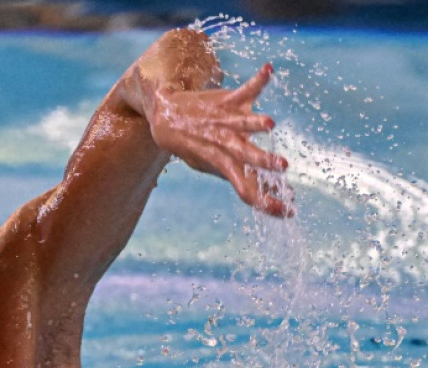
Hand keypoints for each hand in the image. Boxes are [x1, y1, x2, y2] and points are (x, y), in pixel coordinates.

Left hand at [148, 63, 292, 216]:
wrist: (165, 117)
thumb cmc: (194, 145)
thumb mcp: (211, 167)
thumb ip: (236, 175)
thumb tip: (264, 191)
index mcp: (223, 164)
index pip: (246, 188)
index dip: (266, 202)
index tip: (288, 211)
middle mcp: (225, 144)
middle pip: (246, 156)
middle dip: (263, 161)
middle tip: (282, 167)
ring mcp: (225, 122)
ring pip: (242, 124)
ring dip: (255, 124)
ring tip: (269, 124)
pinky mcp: (226, 101)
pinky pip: (244, 90)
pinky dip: (257, 81)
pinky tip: (268, 70)